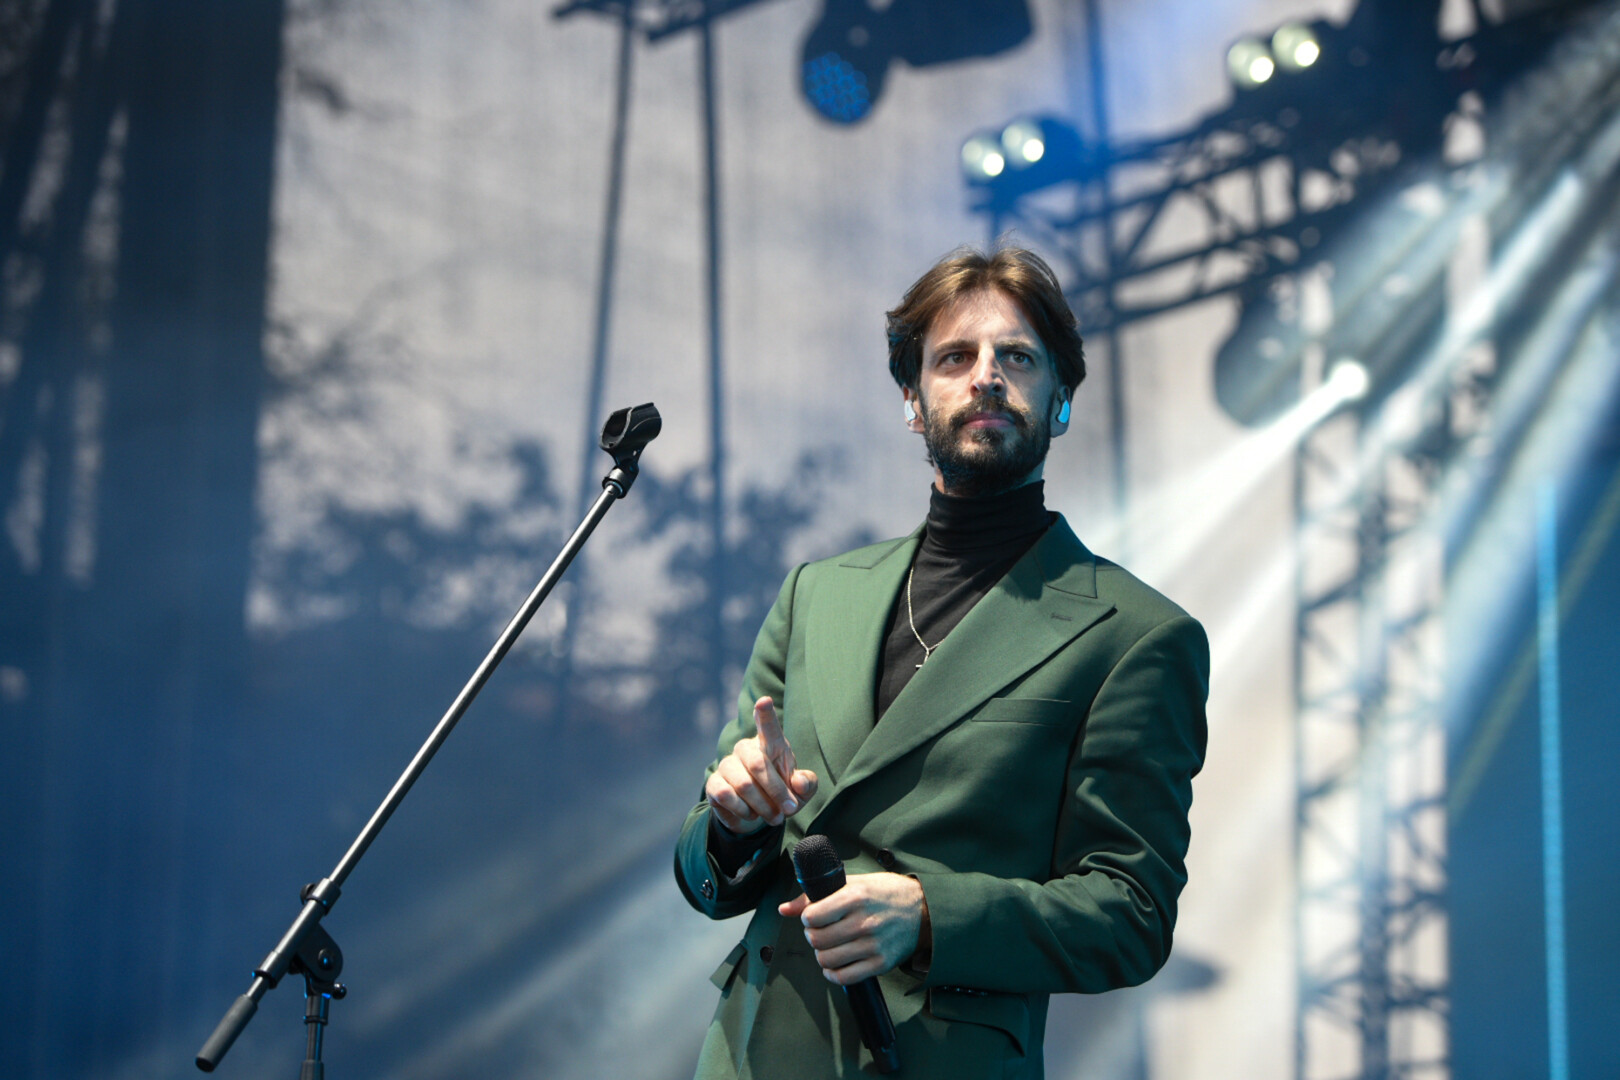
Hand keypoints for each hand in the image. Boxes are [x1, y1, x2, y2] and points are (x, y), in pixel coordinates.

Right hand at [705, 697, 817, 834]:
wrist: (756, 814)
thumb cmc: (783, 794)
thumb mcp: (801, 792)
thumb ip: (807, 784)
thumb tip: (798, 782)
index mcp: (770, 744)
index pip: (767, 726)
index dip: (765, 714)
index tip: (764, 701)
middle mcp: (745, 749)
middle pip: (759, 765)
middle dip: (777, 792)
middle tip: (790, 810)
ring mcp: (727, 765)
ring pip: (744, 785)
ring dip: (763, 807)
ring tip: (774, 817)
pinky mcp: (714, 783)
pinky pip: (727, 796)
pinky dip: (744, 812)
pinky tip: (751, 814)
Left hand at [779, 872, 926, 984]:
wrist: (923, 910)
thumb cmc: (886, 893)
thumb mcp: (854, 883)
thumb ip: (816, 895)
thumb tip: (785, 909)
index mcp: (856, 897)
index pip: (813, 916)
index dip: (808, 918)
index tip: (813, 917)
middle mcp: (864, 922)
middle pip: (817, 940)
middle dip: (812, 937)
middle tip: (820, 932)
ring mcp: (873, 945)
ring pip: (827, 960)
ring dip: (822, 955)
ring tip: (829, 946)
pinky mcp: (880, 964)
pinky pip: (844, 977)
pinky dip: (833, 974)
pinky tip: (835, 964)